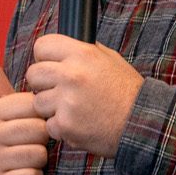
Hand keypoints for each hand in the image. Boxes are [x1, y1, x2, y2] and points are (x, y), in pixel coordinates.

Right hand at [0, 40, 48, 174]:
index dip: (38, 114)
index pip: (33, 106)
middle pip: (39, 130)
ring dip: (39, 156)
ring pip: (39, 152)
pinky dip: (34, 174)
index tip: (27, 120)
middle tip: (27, 140)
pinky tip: (22, 171)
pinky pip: (33, 174)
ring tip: (24, 154)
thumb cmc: (4, 130)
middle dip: (40, 136)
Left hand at [26, 34, 141, 157]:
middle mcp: (72, 75)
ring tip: (74, 110)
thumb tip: (59, 48)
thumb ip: (82, 52)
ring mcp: (67, 102)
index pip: (42, 46)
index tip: (50, 66)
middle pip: (33, 74)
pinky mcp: (65, 126)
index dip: (44, 57)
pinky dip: (61, 128)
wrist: (142, 123)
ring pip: (38, 102)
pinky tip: (80, 124)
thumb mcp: (109, 59)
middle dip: (42, 84)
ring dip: (51, 108)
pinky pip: (49, 125)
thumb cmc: (126, 91)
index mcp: (82, 54)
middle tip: (59, 91)